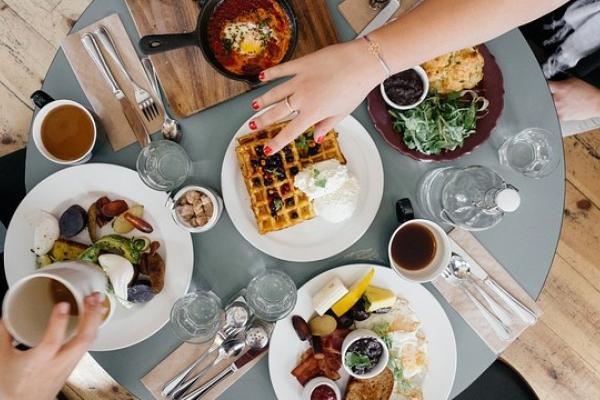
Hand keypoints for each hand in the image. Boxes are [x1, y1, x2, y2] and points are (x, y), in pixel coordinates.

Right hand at [0, 293, 105, 399]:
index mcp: (38, 363)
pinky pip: (87, 346)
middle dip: (91, 316)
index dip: (58, 322)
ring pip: (89, 343)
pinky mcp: (73, 366)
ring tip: (98, 302)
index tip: (63, 304)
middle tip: (93, 298)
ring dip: (95, 320)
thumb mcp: (2, 359)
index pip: (52, 341)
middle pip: (82, 340)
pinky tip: (95, 319)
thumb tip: (6, 316)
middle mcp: (58, 364)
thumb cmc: (12, 388)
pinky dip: (92, 329)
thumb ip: (5, 335)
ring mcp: (69, 366)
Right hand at [249, 39, 385, 153]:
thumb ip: (327, 125)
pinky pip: (282, 70)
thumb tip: (316, 138)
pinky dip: (271, 73)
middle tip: (252, 126)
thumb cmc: (356, 89)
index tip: (267, 150)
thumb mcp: (342, 113)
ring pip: (275, 92)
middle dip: (263, 121)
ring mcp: (300, 80)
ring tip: (253, 106)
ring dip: (263, 100)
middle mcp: (302, 98)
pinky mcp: (302, 64)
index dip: (277, 142)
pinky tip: (261, 77)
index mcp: (313, 113)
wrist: (362, 63)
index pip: (289, 132)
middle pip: (277, 112)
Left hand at [548, 78, 599, 121]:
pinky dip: (556, 111)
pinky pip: (554, 113)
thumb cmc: (587, 92)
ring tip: (561, 102)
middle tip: (554, 95)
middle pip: (544, 96)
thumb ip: (561, 80)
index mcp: (560, 88)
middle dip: (548, 95)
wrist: (596, 103)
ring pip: (548, 105)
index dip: (543, 84)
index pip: (545, 85)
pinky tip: (563, 108)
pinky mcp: (561, 117)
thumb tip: (552, 79)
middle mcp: (557, 99)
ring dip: (552, 103)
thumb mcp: (574, 80)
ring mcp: (558, 109)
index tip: (542, 86)